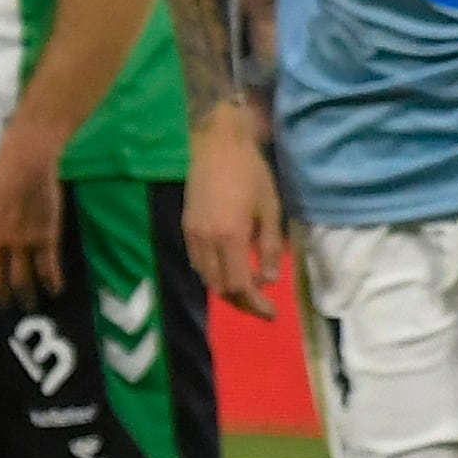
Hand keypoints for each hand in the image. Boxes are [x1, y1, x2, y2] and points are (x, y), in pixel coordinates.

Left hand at [0, 128, 65, 310]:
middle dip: (1, 298)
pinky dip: (52, 283)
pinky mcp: (45, 238)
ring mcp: (21, 243)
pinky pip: (48, 268)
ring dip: (26, 296)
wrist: (25, 162)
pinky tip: (55, 290)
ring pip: (22, 281)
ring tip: (30, 303)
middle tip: (7, 304)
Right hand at [184, 107, 282, 318]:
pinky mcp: (185, 228)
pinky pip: (197, 263)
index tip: (272, 313)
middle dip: (242, 301)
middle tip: (262, 303)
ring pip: (207, 279)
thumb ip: (269, 246)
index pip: (241, 286)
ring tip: (248, 287)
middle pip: (221, 288)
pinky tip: (228, 267)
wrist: (216, 144)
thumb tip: (269, 279)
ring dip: (227, 289)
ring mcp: (192, 236)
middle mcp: (207, 242)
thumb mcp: (270, 208)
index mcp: (231, 238)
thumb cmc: (250, 172)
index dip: (256, 305)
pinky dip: (213, 274)